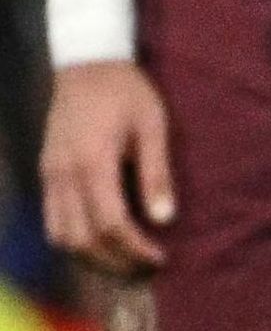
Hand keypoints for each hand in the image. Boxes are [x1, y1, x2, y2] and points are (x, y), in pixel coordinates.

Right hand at [37, 60, 173, 274]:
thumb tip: (166, 218)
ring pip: (60, 235)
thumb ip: (157, 173)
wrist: (85, 63)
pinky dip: (73, 240)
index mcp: (92, 162)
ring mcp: (49, 173)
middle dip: (115, 261)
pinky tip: (100, 243)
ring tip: (126, 262)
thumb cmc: (126, 91)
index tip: (160, 258)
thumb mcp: (153, 125)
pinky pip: (51, 220)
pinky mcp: (45, 172)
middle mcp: (63, 173)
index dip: (135, 248)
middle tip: (147, 268)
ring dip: (92, 257)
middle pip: (82, 238)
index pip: (110, 223)